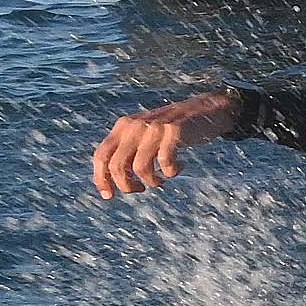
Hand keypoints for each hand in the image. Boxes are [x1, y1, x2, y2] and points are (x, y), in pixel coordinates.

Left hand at [91, 90, 240, 197]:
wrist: (204, 110)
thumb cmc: (171, 130)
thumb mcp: (144, 135)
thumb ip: (127, 151)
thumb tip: (113, 180)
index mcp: (123, 127)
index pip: (101, 156)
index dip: (101, 179)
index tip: (109, 196)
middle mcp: (134, 125)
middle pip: (117, 166)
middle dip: (127, 186)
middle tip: (141, 189)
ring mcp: (154, 128)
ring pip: (140, 168)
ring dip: (151, 181)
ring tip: (161, 181)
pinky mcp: (174, 131)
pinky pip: (165, 162)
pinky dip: (171, 171)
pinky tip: (180, 167)